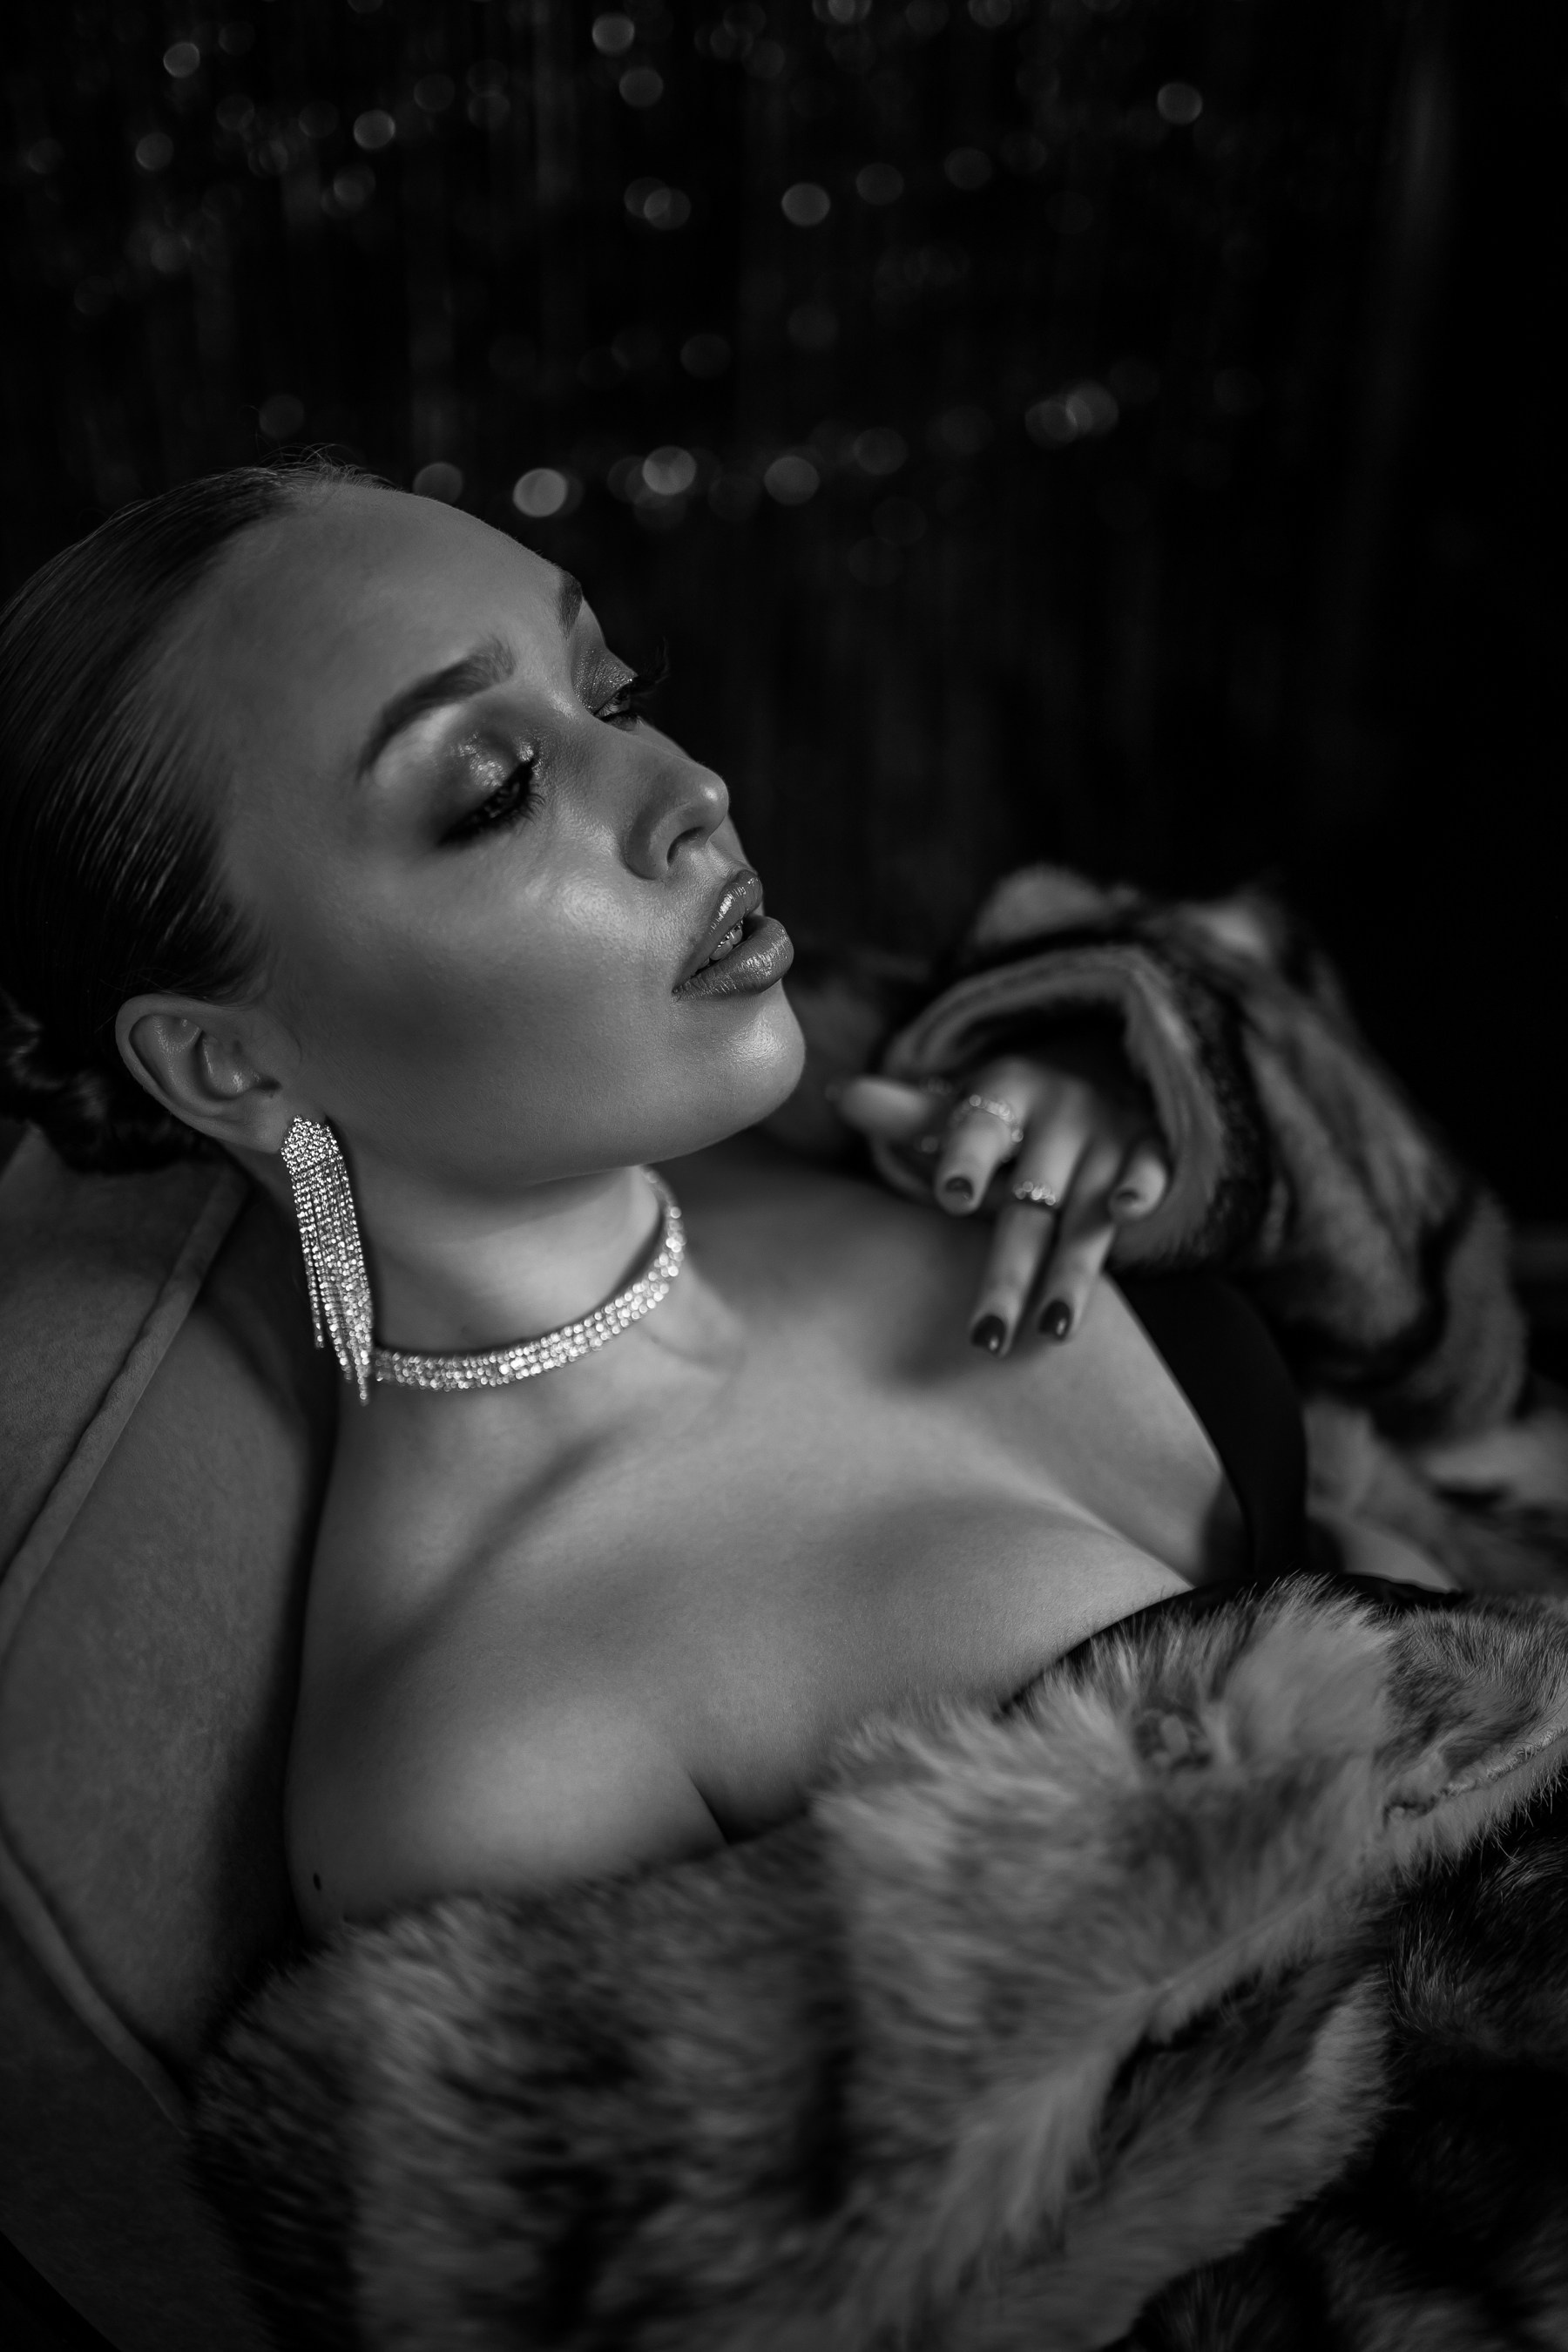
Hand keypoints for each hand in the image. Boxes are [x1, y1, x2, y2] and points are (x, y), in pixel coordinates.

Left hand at [832, 1044, 1169, 1356]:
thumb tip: (840, 1094)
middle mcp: (1057, 1117)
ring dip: (1073, 1270)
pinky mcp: (1148, 1149)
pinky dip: (1144, 1188)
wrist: (1104, 1069)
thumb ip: (909, 1115)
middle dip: (1010, 1273)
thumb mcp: (966, 1108)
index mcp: (1004, 1097)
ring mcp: (1106, 1136)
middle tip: (986, 1337)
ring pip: (1088, 1212)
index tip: (953, 1196)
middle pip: (1029, 1204)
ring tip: (1054, 1330)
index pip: (981, 1130)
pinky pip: (1151, 1170)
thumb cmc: (1015, 1112)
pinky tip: (1129, 1215)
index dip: (968, 1158)